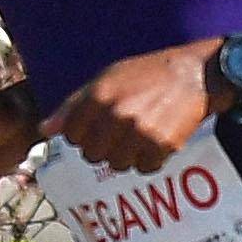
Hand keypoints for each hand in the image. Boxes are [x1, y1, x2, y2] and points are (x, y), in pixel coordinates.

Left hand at [39, 43, 212, 172]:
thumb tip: (45, 130)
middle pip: (93, 155)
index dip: (83, 135)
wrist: (196, 74)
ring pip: (118, 164)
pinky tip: (157, 143)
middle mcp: (116, 114)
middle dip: (104, 149)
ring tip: (140, 139)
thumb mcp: (106, 79)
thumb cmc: (148, 74)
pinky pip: (146, 167)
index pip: (72, 135)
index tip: (98, 129)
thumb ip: (74, 105)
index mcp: (98, 96)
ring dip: (128, 157)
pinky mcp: (163, 143)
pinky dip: (150, 160)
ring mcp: (140, 130)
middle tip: (121, 136)